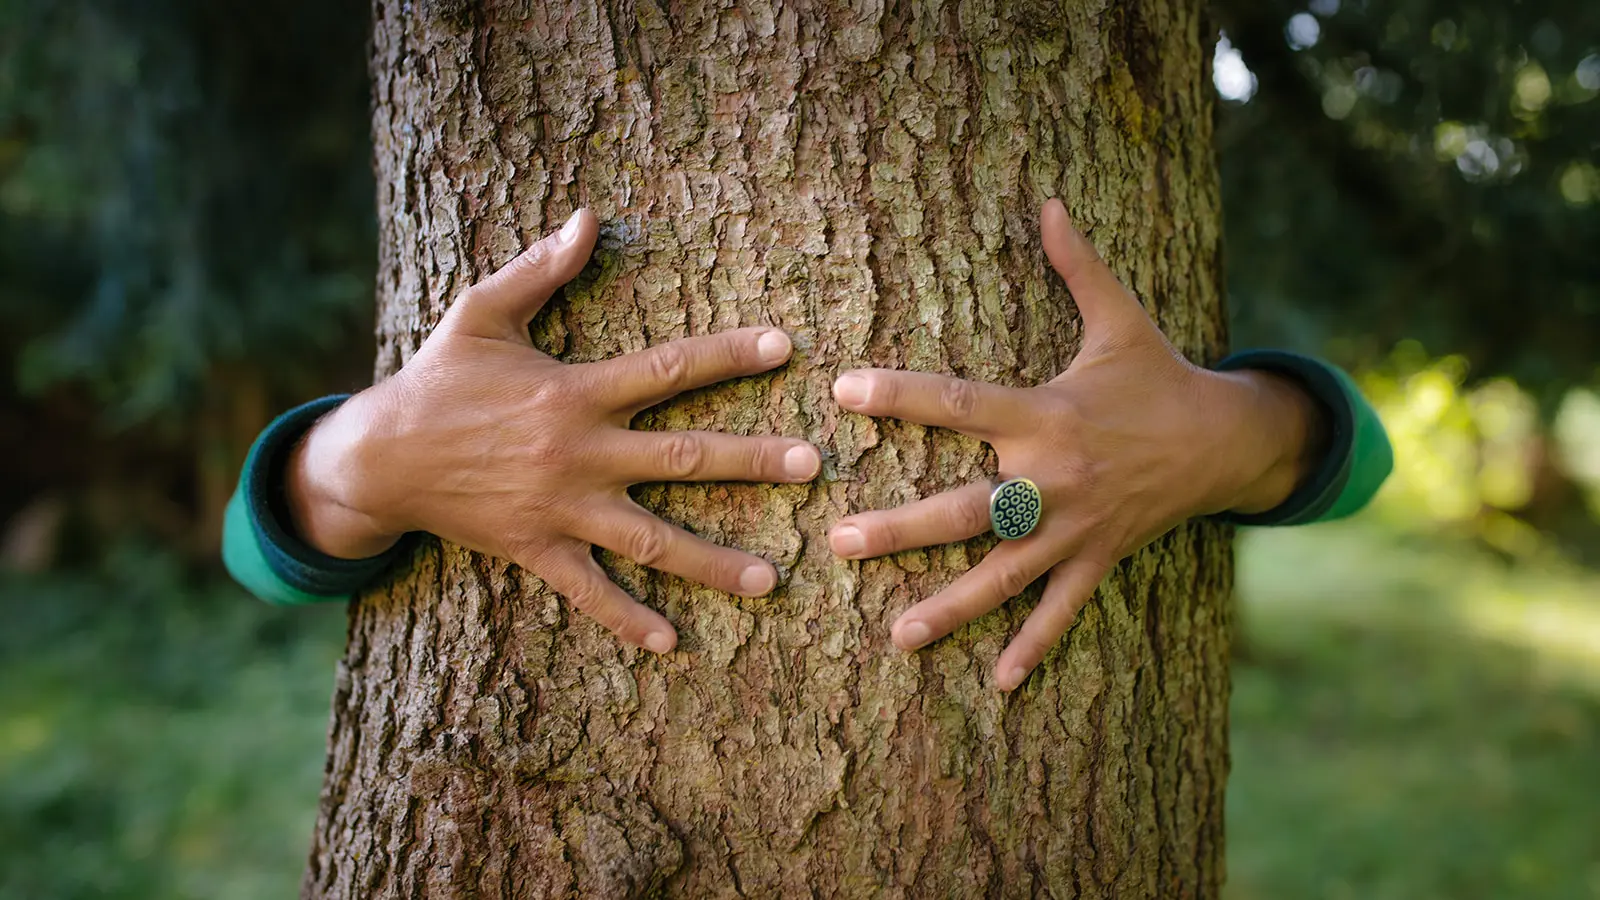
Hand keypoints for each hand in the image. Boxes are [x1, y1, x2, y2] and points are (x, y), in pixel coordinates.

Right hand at [284, 210, 820, 653]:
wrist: (377, 457)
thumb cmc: (437, 380)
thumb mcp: (481, 313)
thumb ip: (539, 269)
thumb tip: (589, 218)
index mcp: (574, 392)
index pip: (667, 369)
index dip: (728, 355)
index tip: (786, 345)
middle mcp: (578, 454)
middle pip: (681, 460)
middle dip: (751, 463)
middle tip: (812, 466)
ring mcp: (560, 509)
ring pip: (650, 540)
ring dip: (713, 561)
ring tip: (772, 579)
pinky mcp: (536, 550)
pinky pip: (589, 592)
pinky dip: (628, 619)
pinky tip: (672, 643)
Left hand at [828, 199, 1326, 690]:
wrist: (1226, 439)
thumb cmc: (1158, 374)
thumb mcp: (1120, 317)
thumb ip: (1077, 264)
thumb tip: (1048, 197)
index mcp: (1046, 413)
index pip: (959, 400)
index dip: (900, 394)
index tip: (843, 390)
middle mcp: (1055, 477)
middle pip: (969, 508)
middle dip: (903, 528)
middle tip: (839, 541)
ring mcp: (1076, 527)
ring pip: (1005, 573)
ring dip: (951, 606)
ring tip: (897, 637)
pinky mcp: (1098, 558)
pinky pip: (1063, 609)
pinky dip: (1034, 646)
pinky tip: (997, 682)